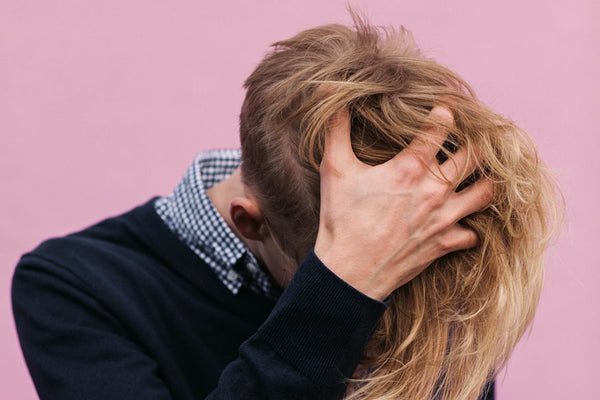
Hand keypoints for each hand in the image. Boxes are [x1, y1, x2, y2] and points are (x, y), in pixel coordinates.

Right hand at [314, 106, 492, 300]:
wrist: (349, 271)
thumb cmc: (341, 219)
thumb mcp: (334, 169)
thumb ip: (336, 128)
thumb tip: (331, 93)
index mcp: (410, 168)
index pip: (441, 128)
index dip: (445, 113)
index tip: (445, 109)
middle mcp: (435, 190)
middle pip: (474, 156)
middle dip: (475, 142)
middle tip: (469, 138)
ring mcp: (444, 218)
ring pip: (486, 192)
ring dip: (484, 181)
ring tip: (476, 174)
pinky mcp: (445, 244)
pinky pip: (473, 233)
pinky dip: (471, 226)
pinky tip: (460, 221)